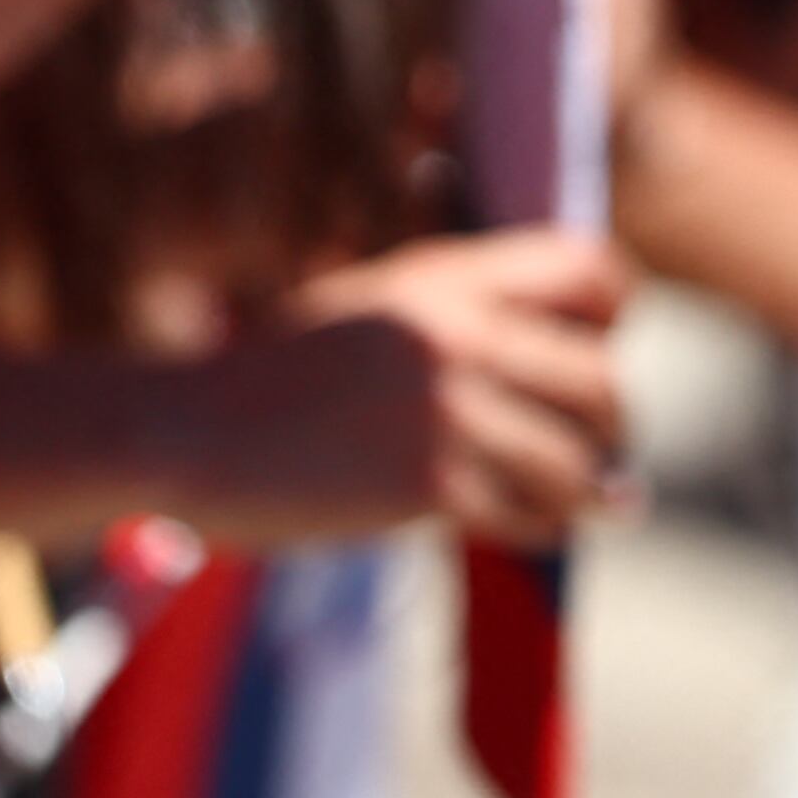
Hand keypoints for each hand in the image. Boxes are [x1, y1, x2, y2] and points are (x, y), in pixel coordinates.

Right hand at [212, 227, 633, 550]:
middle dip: (612, 422)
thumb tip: (547, 357)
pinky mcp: (425, 483)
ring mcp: (444, 410)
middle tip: (600, 447)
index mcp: (448, 277)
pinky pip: (526, 514)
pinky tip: (531, 528)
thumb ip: (457, 315)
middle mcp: (458, 334)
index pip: (590, 270)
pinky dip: (542, 527)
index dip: (613, 313)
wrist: (185, 429)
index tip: (598, 348)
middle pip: (601, 378)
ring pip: (576, 458)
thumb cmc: (274, 377)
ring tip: (582, 500)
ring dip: (587, 490)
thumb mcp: (372, 307)